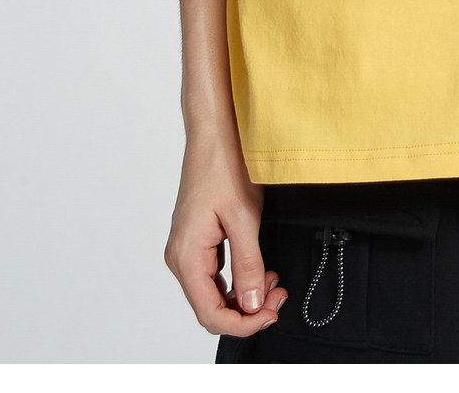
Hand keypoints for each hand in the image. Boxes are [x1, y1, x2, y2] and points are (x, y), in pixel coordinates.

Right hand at [164, 130, 287, 336]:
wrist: (213, 135)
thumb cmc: (223, 166)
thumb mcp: (243, 217)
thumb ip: (248, 264)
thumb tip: (253, 304)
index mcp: (186, 256)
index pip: (210, 313)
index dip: (243, 323)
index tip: (271, 313)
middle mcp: (180, 257)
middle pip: (210, 307)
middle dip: (247, 310)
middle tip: (279, 298)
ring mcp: (186, 249)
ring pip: (213, 293)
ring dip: (244, 296)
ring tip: (273, 283)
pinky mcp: (196, 240)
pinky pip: (214, 275)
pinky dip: (237, 280)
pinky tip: (259, 270)